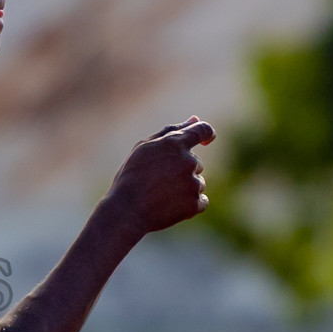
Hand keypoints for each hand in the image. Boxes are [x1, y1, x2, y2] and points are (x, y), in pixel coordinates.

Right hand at [107, 116, 214, 233]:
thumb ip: (171, 131)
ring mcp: (193, 183)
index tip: (206, 140)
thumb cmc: (131, 178)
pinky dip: (191, 204)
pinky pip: (202, 201)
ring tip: (161, 196)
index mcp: (174, 143)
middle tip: (157, 182)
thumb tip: (195, 119)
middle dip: (181, 170)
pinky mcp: (195, 203)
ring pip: (198, 182)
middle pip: (196, 163)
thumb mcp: (144, 149)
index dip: (206, 134)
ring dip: (185, 187)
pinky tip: (172, 207)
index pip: (202, 130)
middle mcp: (188, 161)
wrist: (126, 212)